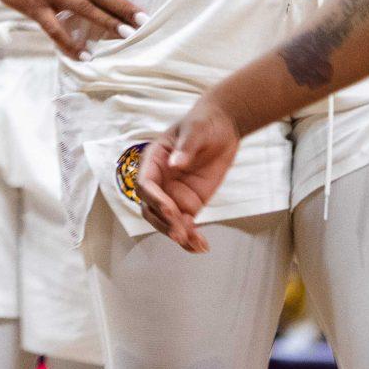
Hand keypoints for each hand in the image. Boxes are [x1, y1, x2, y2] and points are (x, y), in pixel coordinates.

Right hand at [136, 100, 239, 253]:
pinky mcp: (189, 204)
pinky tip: (200, 246)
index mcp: (153, 160)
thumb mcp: (197, 129)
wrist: (223, 128)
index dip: (153, 198)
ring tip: (193, 243)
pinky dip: (191, 238)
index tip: (169, 208)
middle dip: (164, 222)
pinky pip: (185, 226)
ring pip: (166, 222)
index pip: (144, 184)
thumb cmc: (204, 123)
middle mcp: (160, 181)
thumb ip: (186, 146)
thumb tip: (174, 163)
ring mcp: (173, 195)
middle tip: (181, 232)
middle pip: (151, 209)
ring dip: (177, 234)